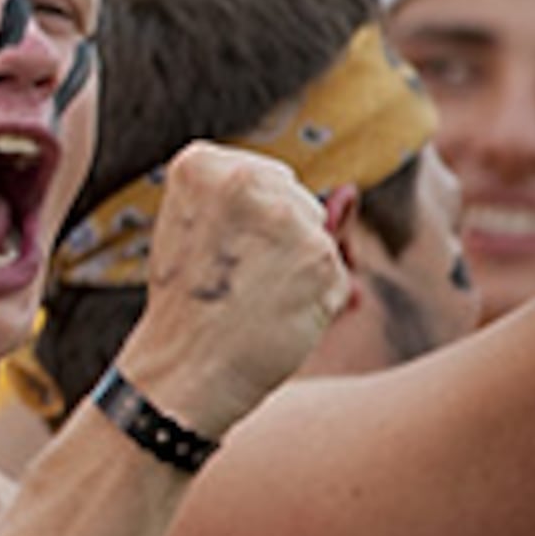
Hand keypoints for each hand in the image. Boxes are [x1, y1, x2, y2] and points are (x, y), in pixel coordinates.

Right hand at [114, 141, 348, 438]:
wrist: (183, 370)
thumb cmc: (189, 307)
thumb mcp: (204, 236)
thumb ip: (269, 205)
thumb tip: (351, 192)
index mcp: (200, 165)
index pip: (263, 177)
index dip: (249, 224)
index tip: (219, 255)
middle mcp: (245, 179)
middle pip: (298, 202)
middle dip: (281, 241)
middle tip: (233, 281)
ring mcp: (287, 218)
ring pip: (320, 238)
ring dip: (300, 271)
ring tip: (252, 299)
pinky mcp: (320, 257)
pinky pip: (337, 273)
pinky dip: (318, 299)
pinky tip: (277, 316)